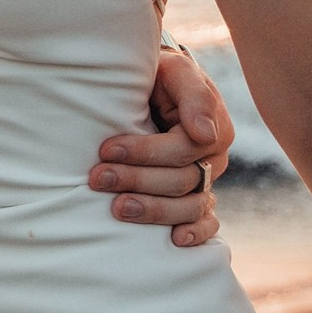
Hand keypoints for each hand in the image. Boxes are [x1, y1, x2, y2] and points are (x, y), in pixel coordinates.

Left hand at [90, 47, 234, 245]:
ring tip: (118, 209)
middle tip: (98, 178)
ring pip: (189, 206)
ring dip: (154, 211)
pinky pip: (207, 221)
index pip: (181, 149)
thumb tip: (205, 134)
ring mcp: (206, 181)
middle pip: (180, 181)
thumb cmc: (163, 76)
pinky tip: (175, 241)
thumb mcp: (177, 71)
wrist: (157, 86)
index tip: (106, 148)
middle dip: (136, 180)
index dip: (144, 152)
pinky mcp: (198, 197)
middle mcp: (213, 159)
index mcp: (213, 128)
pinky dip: (197, 233)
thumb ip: (195, 97)